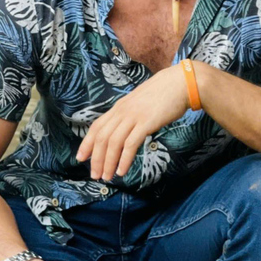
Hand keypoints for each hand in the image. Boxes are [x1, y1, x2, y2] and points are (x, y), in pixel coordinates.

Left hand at [76, 63, 190, 180]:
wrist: (180, 83)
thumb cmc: (164, 94)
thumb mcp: (141, 104)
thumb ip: (132, 115)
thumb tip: (128, 129)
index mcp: (119, 107)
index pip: (97, 127)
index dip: (86, 144)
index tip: (81, 158)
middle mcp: (122, 112)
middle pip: (101, 137)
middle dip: (96, 159)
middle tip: (95, 175)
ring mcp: (133, 116)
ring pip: (113, 142)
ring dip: (108, 162)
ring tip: (107, 177)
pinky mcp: (146, 122)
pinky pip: (130, 144)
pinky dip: (124, 159)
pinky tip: (122, 170)